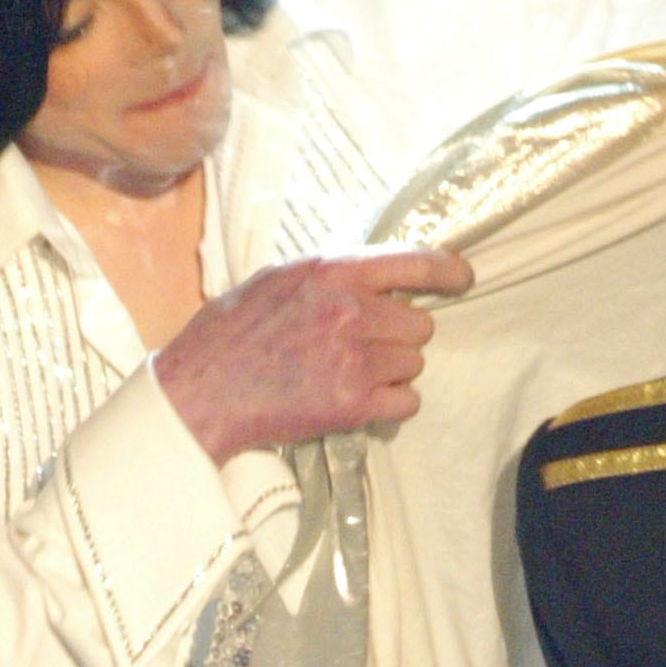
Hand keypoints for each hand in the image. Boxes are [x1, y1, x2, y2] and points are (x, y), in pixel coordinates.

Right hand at [153, 245, 473, 460]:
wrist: (202, 391)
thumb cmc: (232, 333)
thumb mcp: (279, 279)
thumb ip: (331, 276)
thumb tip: (376, 277)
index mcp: (333, 272)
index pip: (415, 260)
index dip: (449, 270)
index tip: (463, 278)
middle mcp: (351, 312)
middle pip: (420, 324)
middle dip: (399, 336)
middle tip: (362, 346)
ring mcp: (355, 360)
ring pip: (414, 363)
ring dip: (393, 371)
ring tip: (350, 373)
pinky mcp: (353, 405)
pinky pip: (407, 402)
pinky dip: (392, 404)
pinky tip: (361, 400)